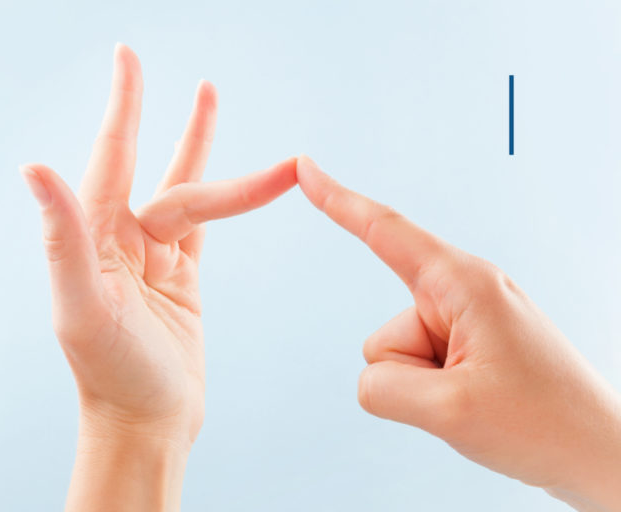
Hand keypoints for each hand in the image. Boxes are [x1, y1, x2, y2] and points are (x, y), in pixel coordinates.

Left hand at [21, 43, 295, 510]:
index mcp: (95, 240)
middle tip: (209, 87)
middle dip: (198, 141)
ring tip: (241, 129)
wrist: (147, 422)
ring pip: (193, 200)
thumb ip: (63, 236)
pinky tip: (235, 185)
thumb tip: (35, 167)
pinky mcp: (182, 279)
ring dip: (230, 177)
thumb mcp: (83, 307)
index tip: (128, 58)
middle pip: (172, 184)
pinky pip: (204, 229)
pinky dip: (224, 204)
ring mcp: (154, 260)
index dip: (122, 106)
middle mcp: (121, 243)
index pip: (110, 158)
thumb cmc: (112, 375)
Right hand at [296, 155, 620, 511]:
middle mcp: (461, 295)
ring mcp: (466, 323)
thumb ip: (382, 386)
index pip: (384, 231)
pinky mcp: (468, 348)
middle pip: (385, 335)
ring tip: (478, 401)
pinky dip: (435, 394)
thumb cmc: (547, 423)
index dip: (336, 199)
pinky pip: (419, 370)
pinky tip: (477, 403)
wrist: (598, 455)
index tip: (304, 169)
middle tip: (464, 396)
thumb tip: (370, 376)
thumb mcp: (450, 410)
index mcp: (462, 284)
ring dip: (424, 389)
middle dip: (407, 374)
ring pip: (398, 359)